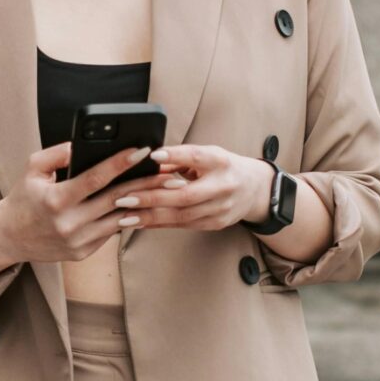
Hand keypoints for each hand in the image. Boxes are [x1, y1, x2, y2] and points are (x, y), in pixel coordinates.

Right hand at [0, 142, 155, 267]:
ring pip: (119, 219)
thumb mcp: (33, 168)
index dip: (120, 163)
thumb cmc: (23, 198)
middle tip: (171, 174)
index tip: (142, 150)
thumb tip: (84, 144)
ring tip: (165, 191)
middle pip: (116, 200)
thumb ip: (58, 153)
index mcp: (56, 200)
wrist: (9, 237)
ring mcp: (78, 241)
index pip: (95, 179)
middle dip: (147, 185)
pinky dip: (126, 218)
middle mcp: (69, 223)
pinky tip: (144, 206)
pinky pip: (110, 232)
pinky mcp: (83, 253)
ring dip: (144, 204)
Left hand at [108, 144, 267, 231]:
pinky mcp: (215, 223)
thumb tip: (149, 160)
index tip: (152, 155)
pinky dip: (160, 224)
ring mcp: (220, 208)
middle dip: (152, 198)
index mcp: (220, 161)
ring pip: (181, 215)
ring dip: (150, 217)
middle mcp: (223, 186)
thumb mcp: (208, 155)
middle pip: (185, 195)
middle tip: (124, 199)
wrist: (255, 190)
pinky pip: (183, 225)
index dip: (176, 156)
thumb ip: (181, 158)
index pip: (197, 157)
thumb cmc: (224, 168)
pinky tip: (140, 223)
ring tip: (124, 216)